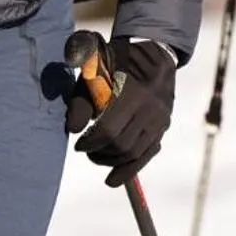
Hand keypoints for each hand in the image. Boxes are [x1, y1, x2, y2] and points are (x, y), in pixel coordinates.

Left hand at [64, 37, 176, 187]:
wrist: (153, 55)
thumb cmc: (116, 63)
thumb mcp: (94, 72)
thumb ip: (81, 99)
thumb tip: (72, 129)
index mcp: (133, 92)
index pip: (109, 129)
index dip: (90, 141)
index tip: (78, 144)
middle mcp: (150, 108)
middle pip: (121, 144)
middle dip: (99, 152)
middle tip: (86, 150)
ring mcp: (160, 120)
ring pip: (134, 153)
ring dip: (111, 161)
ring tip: (96, 156)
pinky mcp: (163, 128)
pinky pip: (147, 155)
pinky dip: (129, 170)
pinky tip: (112, 180)